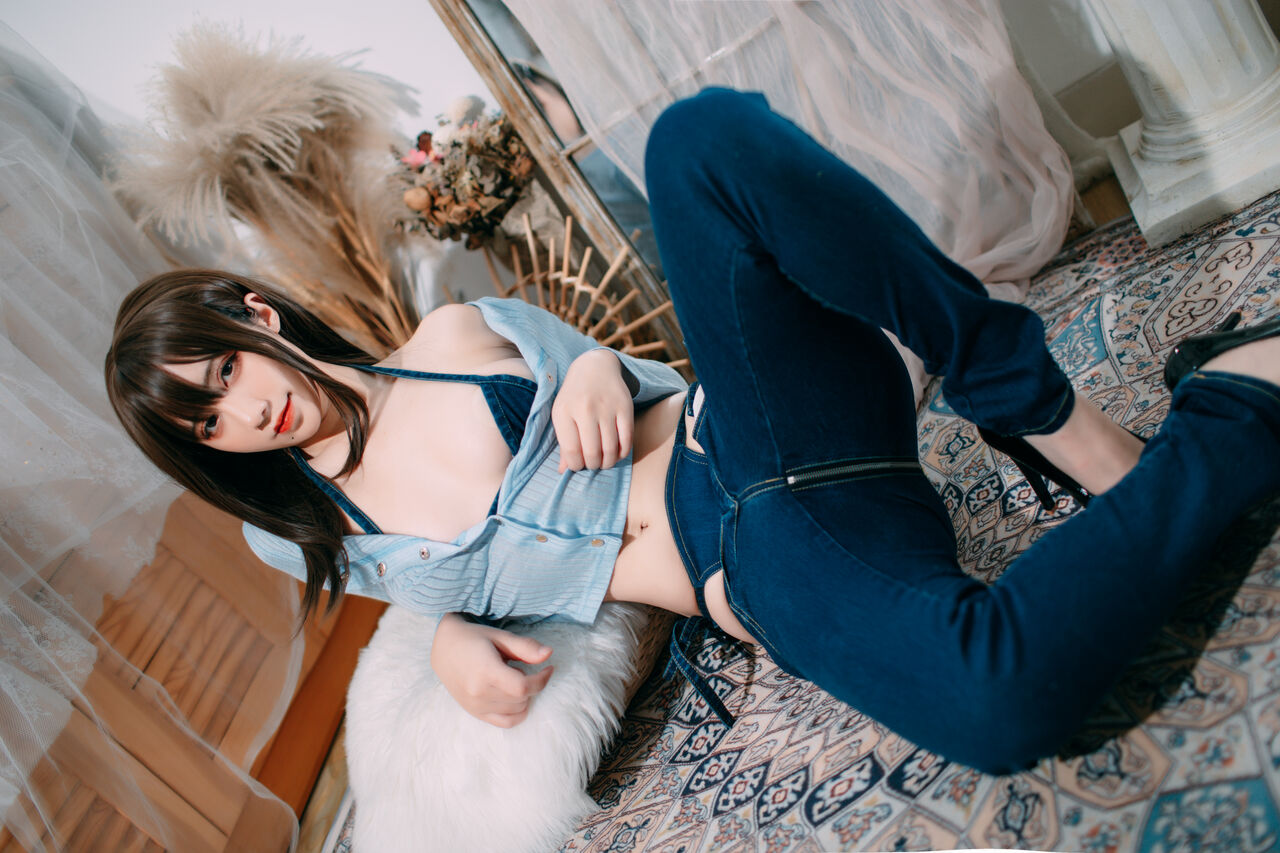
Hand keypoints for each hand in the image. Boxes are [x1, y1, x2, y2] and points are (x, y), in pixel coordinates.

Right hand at [431, 613, 553, 727]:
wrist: (444, 648)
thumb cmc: (473, 639)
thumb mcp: (500, 637)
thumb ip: (525, 647)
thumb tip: (549, 654)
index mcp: (485, 672)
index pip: (522, 687)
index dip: (541, 680)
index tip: (548, 668)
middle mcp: (478, 693)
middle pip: (521, 699)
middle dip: (532, 684)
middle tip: (525, 668)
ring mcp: (475, 706)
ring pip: (516, 711)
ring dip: (523, 696)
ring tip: (512, 678)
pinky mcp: (474, 712)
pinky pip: (505, 722)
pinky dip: (517, 713)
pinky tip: (515, 698)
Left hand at [553, 349, 633, 472]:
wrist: (594, 367)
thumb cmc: (574, 396)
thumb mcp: (562, 414)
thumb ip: (563, 442)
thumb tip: (564, 471)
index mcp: (564, 412)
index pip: (571, 451)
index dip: (576, 465)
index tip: (579, 465)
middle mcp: (585, 409)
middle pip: (592, 452)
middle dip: (593, 465)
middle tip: (593, 464)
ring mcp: (606, 407)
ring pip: (610, 449)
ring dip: (608, 462)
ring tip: (604, 462)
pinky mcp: (625, 406)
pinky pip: (627, 439)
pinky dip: (623, 452)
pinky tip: (617, 453)